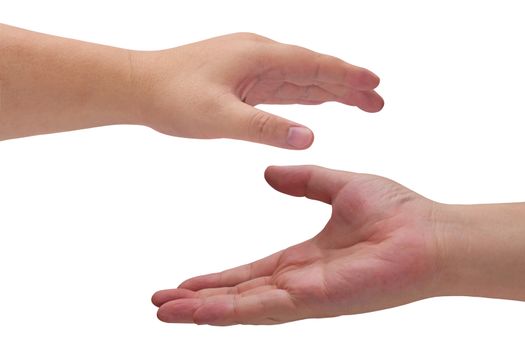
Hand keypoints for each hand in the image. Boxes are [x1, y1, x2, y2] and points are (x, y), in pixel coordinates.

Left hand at [134, 33, 382, 148]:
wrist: (139, 86)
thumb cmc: (172, 97)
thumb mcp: (219, 118)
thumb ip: (264, 128)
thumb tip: (309, 137)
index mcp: (259, 57)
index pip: (313, 65)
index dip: (346, 76)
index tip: (375, 85)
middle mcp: (259, 56)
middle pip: (314, 70)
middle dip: (347, 85)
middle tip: (378, 100)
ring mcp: (251, 67)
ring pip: (300, 78)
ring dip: (330, 89)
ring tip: (359, 100)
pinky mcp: (242, 80)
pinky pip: (282, 86)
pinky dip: (305, 93)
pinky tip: (317, 100)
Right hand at [152, 165, 441, 324]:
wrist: (430, 233)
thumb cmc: (397, 212)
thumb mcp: (339, 186)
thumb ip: (304, 181)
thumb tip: (268, 174)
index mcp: (303, 261)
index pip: (250, 274)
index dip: (217, 280)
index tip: (185, 281)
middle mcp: (299, 284)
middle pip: (238, 296)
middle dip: (199, 302)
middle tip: (161, 304)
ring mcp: (306, 297)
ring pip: (243, 309)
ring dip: (203, 312)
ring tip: (165, 312)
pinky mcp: (316, 301)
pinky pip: (263, 309)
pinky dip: (228, 313)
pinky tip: (198, 313)